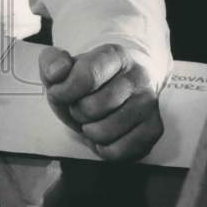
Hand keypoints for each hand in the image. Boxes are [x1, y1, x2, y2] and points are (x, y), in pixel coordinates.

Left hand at [39, 43, 162, 161]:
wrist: (117, 86)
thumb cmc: (87, 78)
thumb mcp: (63, 65)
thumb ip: (52, 61)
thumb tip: (57, 73)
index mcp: (115, 55)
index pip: (88, 75)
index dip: (65, 91)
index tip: (59, 92)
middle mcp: (138, 77)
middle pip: (94, 107)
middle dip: (76, 111)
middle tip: (78, 106)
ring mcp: (149, 104)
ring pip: (107, 132)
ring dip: (89, 131)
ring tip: (91, 120)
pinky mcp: (154, 129)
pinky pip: (121, 152)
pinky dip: (104, 149)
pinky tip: (103, 136)